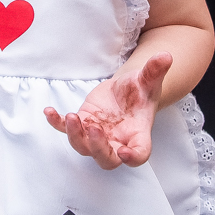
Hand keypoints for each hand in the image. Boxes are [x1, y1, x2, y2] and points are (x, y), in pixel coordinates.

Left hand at [45, 52, 172, 168]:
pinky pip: (65, 129)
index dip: (132, 157)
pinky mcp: (82, 124)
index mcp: (137, 135)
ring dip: (75, 136)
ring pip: (83, 147)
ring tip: (70, 116)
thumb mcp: (148, 79)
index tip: (124, 152)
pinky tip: (48, 112)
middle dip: (98, 148)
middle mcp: (116, 141)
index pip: (139, 155)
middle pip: (106, 159)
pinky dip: (56, 123)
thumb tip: (166, 56)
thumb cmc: (140, 92)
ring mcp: (96, 136)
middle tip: (93, 128)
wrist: (127, 92)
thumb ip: (155, 71)